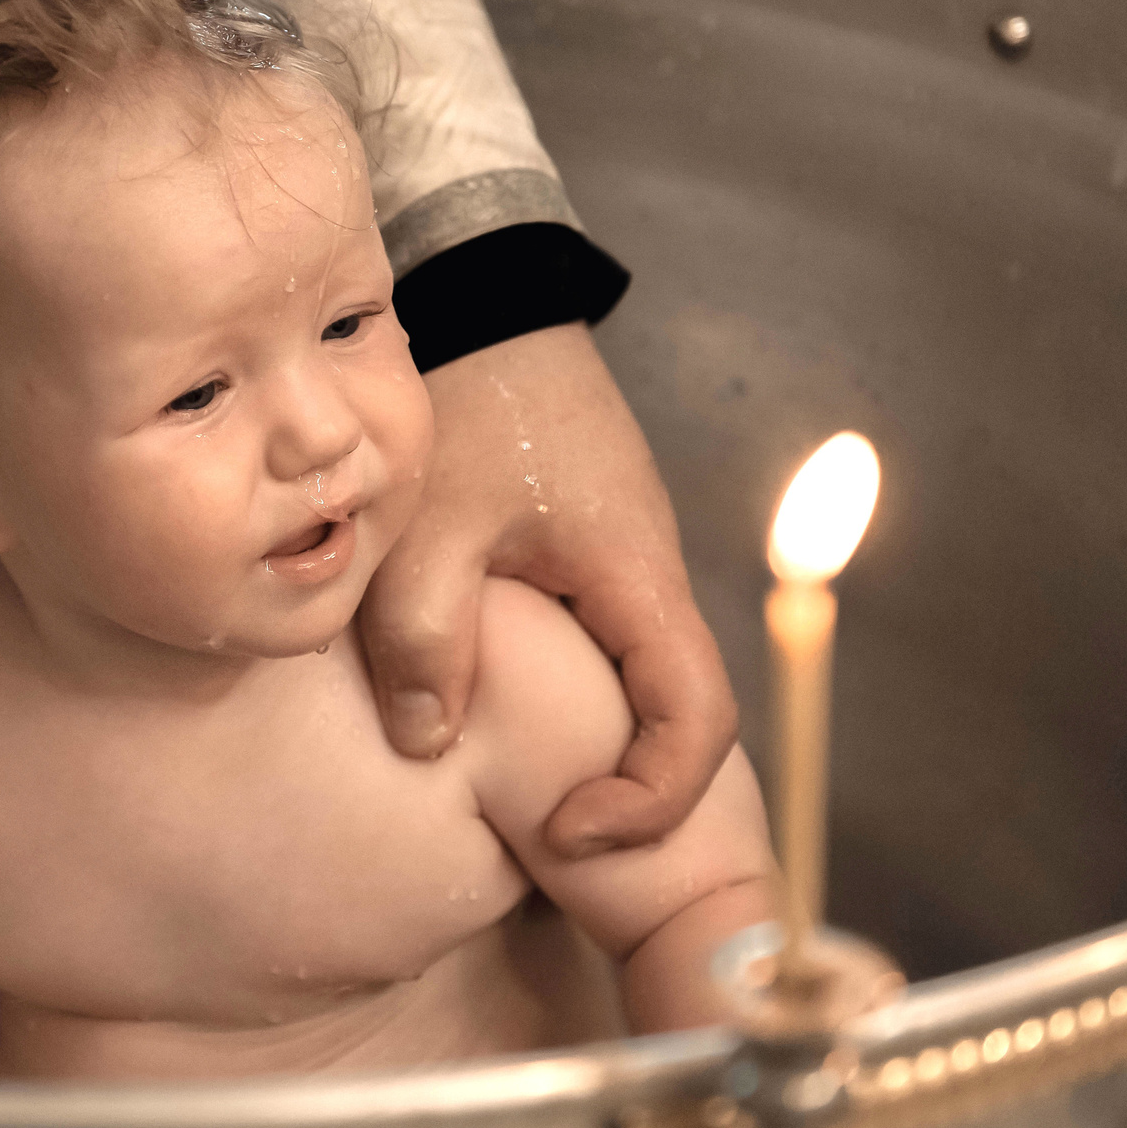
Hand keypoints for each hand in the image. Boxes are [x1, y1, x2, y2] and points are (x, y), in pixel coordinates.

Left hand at [356, 323, 739, 856]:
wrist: (484, 295)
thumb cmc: (469, 393)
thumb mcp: (431, 520)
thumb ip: (427, 632)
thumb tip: (427, 744)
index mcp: (637, 573)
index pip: (699, 718)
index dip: (651, 798)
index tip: (568, 830)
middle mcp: (648, 575)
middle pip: (679, 714)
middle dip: (626, 793)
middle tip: (542, 832)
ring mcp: (619, 562)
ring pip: (633, 682)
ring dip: (590, 744)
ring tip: (514, 787)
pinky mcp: (580, 549)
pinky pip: (593, 645)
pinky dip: (560, 695)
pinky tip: (486, 707)